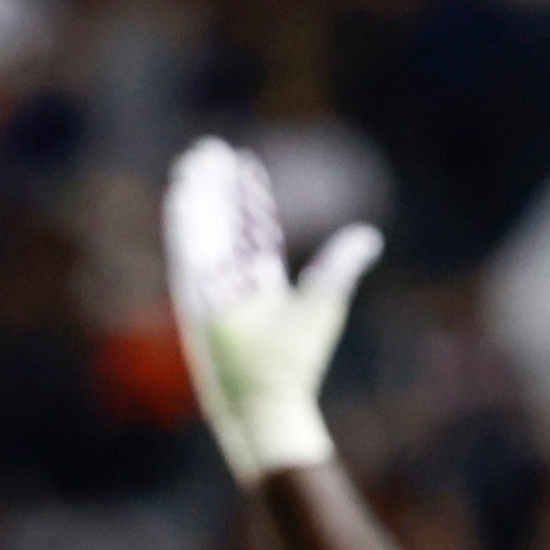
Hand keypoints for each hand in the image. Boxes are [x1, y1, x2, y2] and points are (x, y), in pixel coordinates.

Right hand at [163, 139, 383, 484]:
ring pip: (201, 230)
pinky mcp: (193, 296)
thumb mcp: (323, 301)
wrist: (266, 400)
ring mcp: (211, 288)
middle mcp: (233, 281)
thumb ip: (341, 264)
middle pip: (222, 222)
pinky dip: (184, 221)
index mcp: (262, 282)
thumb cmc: (296, 360)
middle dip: (217, 187)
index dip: (249, 198)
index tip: (245, 165)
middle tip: (210, 149)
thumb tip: (368, 236)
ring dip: (197, 195)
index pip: (253, 230)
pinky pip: (186, 250)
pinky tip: (182, 191)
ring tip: (194, 159)